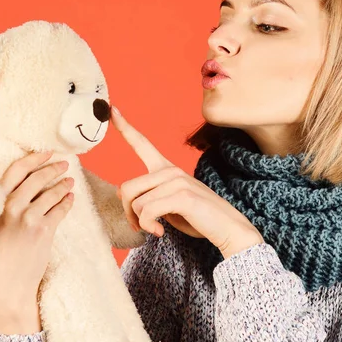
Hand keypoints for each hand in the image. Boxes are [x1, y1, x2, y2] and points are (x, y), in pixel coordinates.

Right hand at [0, 151, 74, 332]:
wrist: (7, 284)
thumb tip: (17, 182)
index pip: (14, 171)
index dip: (32, 158)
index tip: (45, 152)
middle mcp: (8, 208)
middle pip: (35, 178)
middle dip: (53, 168)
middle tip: (64, 164)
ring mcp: (26, 219)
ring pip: (51, 192)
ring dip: (64, 184)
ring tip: (70, 181)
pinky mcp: (43, 231)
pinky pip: (60, 210)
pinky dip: (67, 202)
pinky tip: (71, 198)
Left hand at [110, 106, 263, 258]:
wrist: (229, 230)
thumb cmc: (199, 219)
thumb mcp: (168, 206)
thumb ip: (148, 196)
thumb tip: (120, 193)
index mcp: (167, 169)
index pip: (142, 144)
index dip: (124, 127)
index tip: (111, 110)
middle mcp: (171, 170)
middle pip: (127, 188)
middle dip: (128, 212)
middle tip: (138, 227)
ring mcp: (177, 181)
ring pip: (136, 202)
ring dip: (140, 222)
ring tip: (155, 229)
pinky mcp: (182, 195)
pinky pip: (147, 211)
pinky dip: (149, 226)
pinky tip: (160, 232)